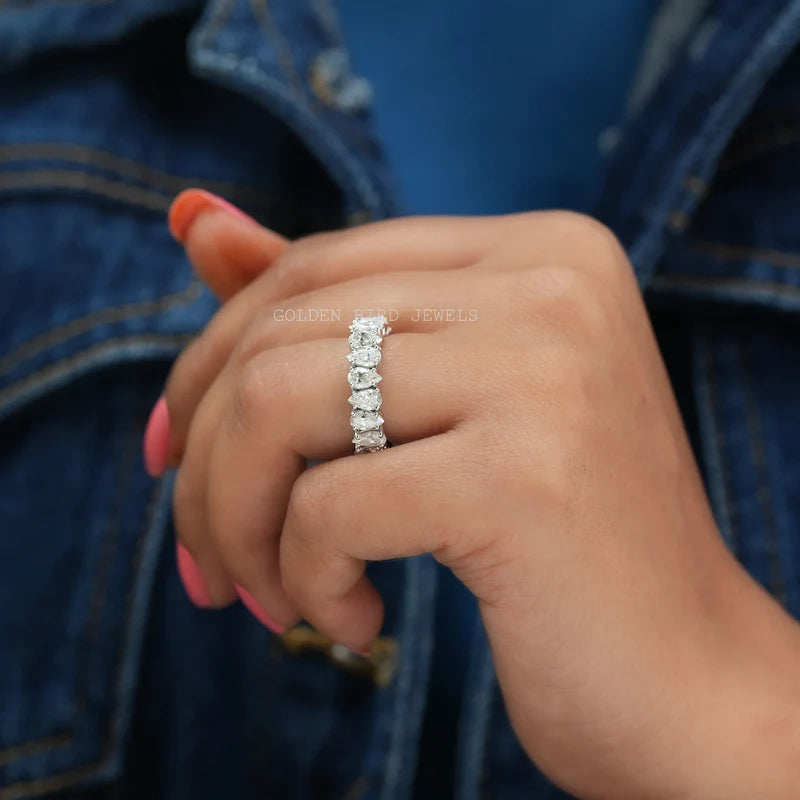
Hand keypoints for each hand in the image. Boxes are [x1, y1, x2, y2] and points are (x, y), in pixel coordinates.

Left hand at [154, 190, 799, 798]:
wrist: (688, 679)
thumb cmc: (557, 544)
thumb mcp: (438, 410)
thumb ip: (318, 311)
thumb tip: (188, 215)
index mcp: (541, 251)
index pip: (320, 266)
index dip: (216, 356)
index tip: (174, 454)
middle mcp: (552, 282)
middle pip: (284, 330)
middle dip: (206, 455)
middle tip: (204, 554)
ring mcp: (544, 371)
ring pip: (278, 403)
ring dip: (235, 517)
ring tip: (261, 593)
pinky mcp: (523, 475)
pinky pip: (328, 508)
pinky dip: (304, 578)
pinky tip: (354, 621)